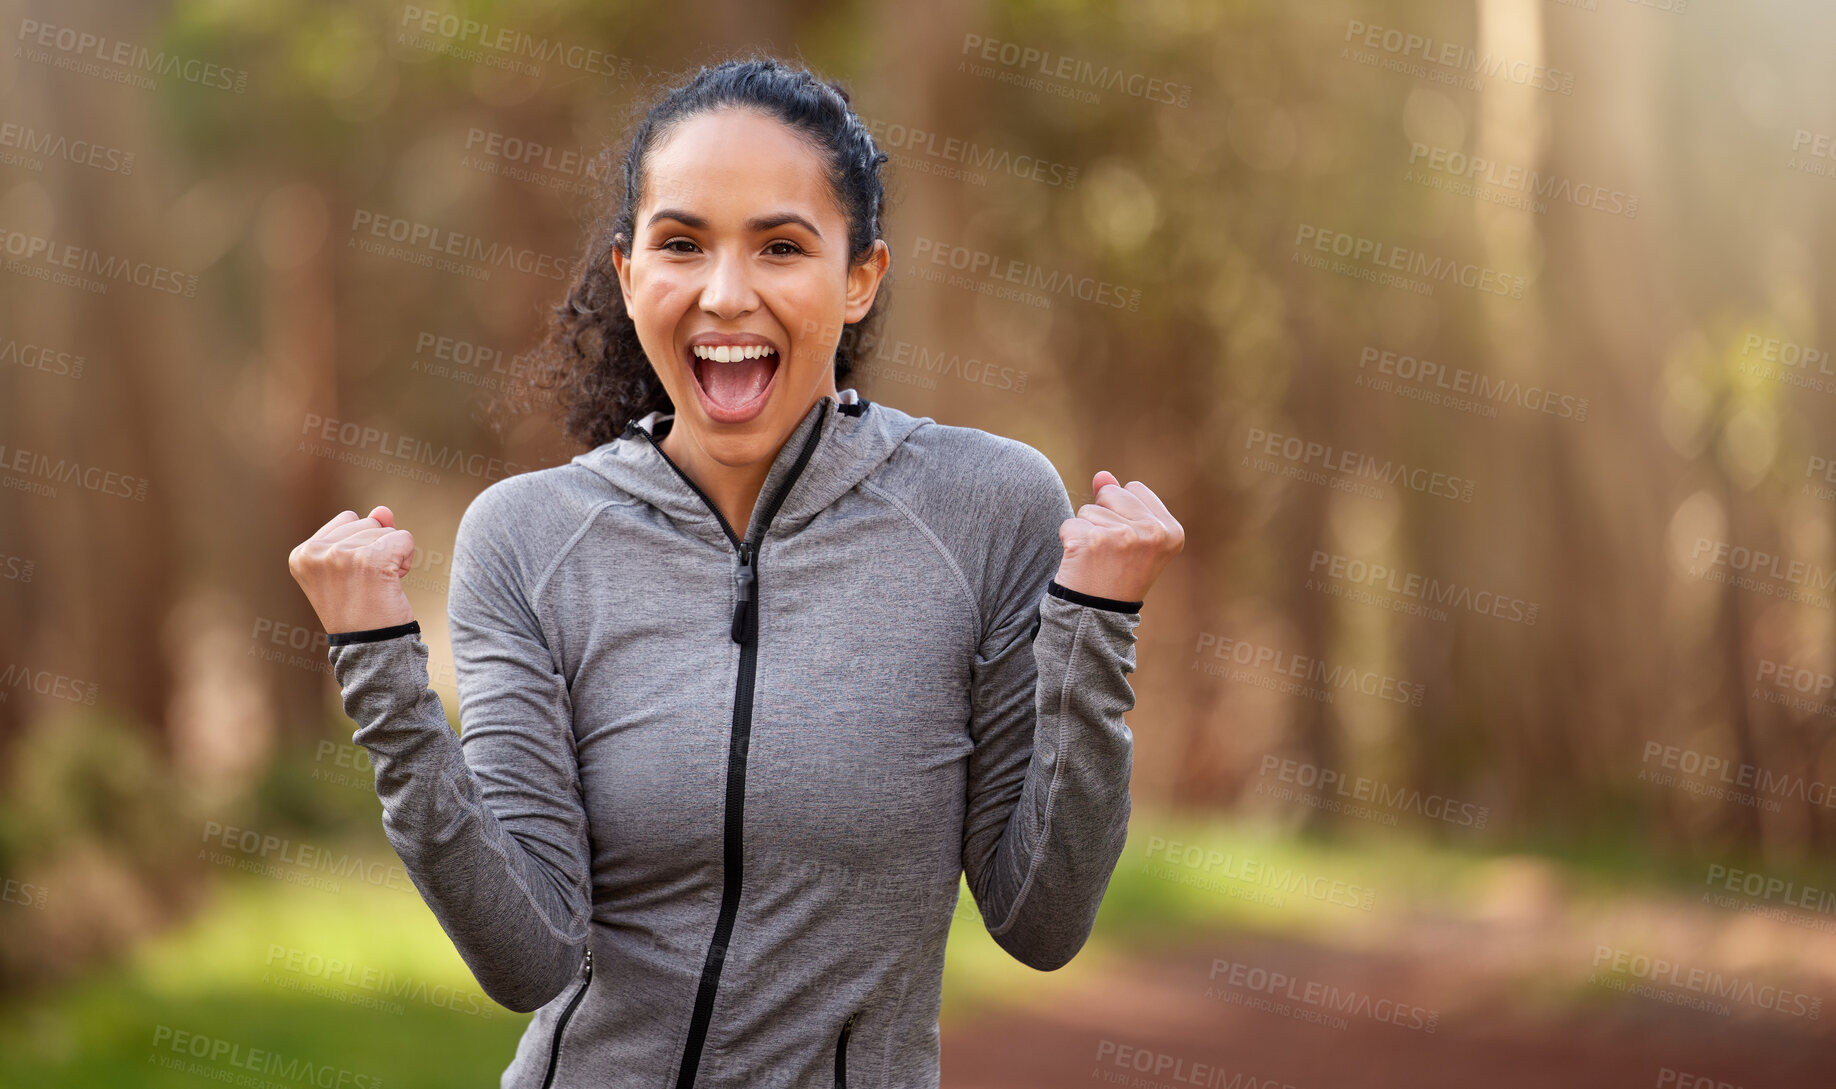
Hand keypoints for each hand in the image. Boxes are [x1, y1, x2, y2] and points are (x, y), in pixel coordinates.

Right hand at [288, 505, 417, 632]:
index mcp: (302, 553)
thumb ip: (365, 531)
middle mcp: (316, 552)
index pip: (348, 519)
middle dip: (378, 548)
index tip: (354, 577)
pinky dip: (407, 559)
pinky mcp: (370, 560)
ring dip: (392, 556)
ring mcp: (341, 555)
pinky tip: (393, 583)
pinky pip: (404, 538)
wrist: (370, 646)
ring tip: (378, 586)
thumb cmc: (361, 609)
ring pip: (386, 530)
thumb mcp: (353, 565)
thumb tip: (383, 510)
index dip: (361, 545)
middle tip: (368, 585)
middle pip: (368, 522)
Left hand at [1054, 471, 1183, 602]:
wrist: (1097, 616)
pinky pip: (1069, 523)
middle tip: (1109, 552)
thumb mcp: (1132, 537)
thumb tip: (1102, 474)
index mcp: (1171, 531)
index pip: (1134, 488)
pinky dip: (1069, 541)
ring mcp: (1122, 537)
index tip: (1126, 543)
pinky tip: (1081, 563)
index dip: (1122, 511)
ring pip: (1087, 508)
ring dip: (1085, 530)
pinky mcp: (1092, 542)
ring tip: (1096, 559)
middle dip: (1102, 515)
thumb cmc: (1117, 575)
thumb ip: (1120, 500)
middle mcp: (1152, 533)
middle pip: (1110, 492)